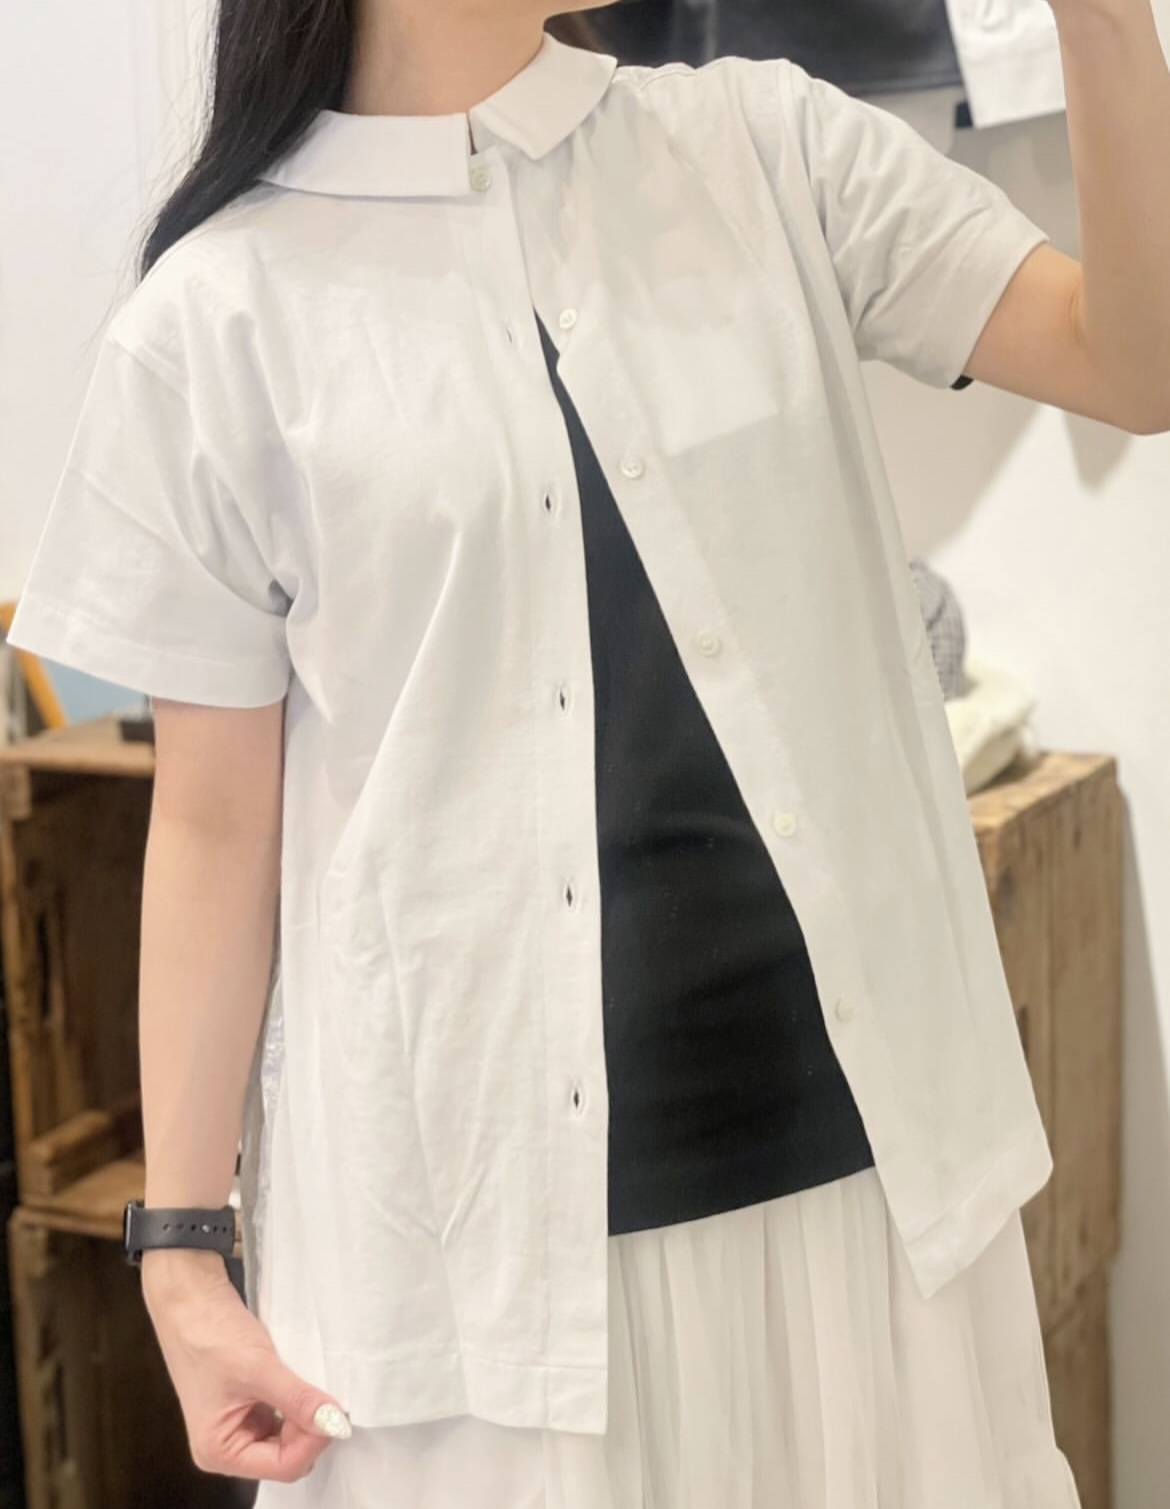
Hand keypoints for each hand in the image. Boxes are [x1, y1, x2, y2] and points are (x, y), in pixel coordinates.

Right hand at [142, 1251, 350, 1483]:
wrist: (191, 1299)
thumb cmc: (211, 1334)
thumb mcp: (259, 1368)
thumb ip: (297, 1399)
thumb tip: (334, 1422)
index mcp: (220, 1451)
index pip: (283, 1466)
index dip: (313, 1440)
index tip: (334, 1412)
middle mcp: (227, 1447)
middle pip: (286, 1456)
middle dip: (310, 1430)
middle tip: (328, 1397)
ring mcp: (237, 1426)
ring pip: (287, 1437)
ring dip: (305, 1416)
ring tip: (314, 1387)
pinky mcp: (246, 1406)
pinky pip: (282, 1417)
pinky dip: (297, 1405)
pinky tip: (304, 1384)